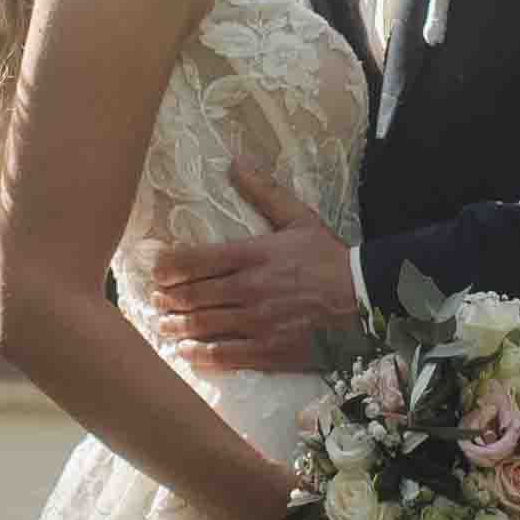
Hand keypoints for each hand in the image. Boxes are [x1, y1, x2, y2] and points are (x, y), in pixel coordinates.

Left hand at [150, 171, 358, 369]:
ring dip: (176, 326)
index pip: (196, 260)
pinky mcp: (268, 351)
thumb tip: (236, 163)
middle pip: (193, 295)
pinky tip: (186, 354)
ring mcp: (257, 322)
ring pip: (203, 326)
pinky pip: (224, 356)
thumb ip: (265, 193)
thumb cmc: (330, 259)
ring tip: (163, 325)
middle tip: (154, 299)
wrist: (365, 300)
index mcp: (253, 255)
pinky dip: (199, 355)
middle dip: (168, 298)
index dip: (168, 267)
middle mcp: (249, 289)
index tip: (156, 271)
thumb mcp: (299, 219)